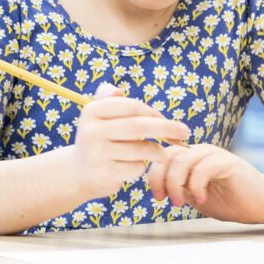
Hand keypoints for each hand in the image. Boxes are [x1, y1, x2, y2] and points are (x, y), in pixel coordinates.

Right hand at [69, 84, 189, 195]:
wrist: (79, 172)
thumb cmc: (100, 139)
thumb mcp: (100, 118)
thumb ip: (110, 100)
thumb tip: (114, 89)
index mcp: (91, 111)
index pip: (132, 106)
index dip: (154, 112)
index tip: (166, 119)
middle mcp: (91, 131)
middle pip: (139, 126)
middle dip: (167, 128)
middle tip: (185, 132)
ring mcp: (96, 153)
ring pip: (142, 149)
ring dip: (157, 151)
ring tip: (159, 154)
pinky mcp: (104, 174)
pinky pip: (136, 167)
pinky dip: (141, 168)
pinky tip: (131, 167)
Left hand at [145, 143, 263, 221]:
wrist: (260, 203)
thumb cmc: (228, 200)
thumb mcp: (194, 194)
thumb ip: (177, 186)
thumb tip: (155, 185)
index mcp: (190, 157)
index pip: (162, 157)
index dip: (154, 176)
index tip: (158, 197)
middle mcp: (200, 152)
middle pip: (169, 156)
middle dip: (162, 180)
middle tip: (168, 201)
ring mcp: (214, 155)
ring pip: (183, 161)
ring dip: (176, 185)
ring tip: (181, 203)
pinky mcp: (228, 162)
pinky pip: (202, 169)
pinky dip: (196, 186)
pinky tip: (201, 199)